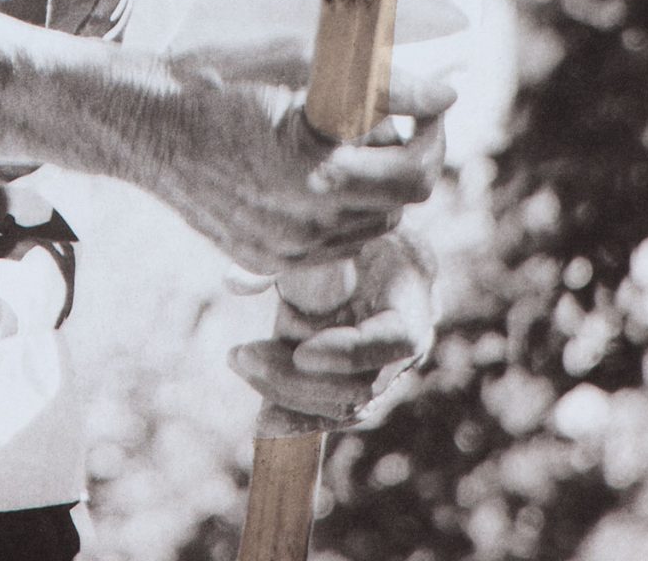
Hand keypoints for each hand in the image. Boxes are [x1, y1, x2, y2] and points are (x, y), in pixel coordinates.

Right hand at [148, 61, 451, 274]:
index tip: (429, 104)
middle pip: (400, 204)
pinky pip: (332, 243)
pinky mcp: (266, 261)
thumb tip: (444, 96)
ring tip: (346, 139)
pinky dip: (340, 208)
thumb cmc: (220, 75)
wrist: (144, 123)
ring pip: (371, 227)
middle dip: (407, 158)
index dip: (431, 132)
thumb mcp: (302, 60)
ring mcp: (284, 250)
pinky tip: (313, 167)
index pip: (414, 170)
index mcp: (314, 168)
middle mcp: (303, 221)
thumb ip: (381, 85)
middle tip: (395, 118)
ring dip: (376, 186)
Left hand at [230, 230, 436, 431]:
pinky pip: (334, 411)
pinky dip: (298, 415)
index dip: (349, 353)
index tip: (301, 353)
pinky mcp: (361, 385)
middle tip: (245, 354)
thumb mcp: (328, 230)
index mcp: (412, 297)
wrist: (374, 247)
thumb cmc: (349, 230)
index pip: (395, 340)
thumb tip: (235, 285)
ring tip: (240, 360)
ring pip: (344, 405)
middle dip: (299, 378)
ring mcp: (385, 371)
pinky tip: (263, 417)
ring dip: (287, 392)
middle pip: (361, 384)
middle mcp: (405, 347)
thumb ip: (286, 257)